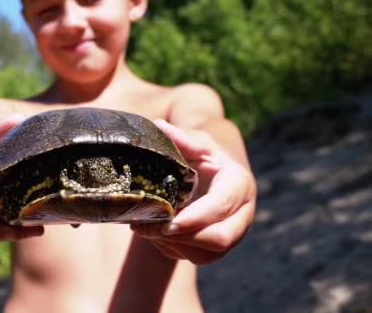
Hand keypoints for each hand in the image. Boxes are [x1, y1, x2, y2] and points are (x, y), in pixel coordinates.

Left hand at [131, 119, 256, 264]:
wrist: (217, 170)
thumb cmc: (206, 154)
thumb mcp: (198, 142)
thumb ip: (182, 138)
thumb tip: (158, 126)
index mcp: (240, 183)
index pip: (222, 206)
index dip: (196, 218)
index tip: (168, 223)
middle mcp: (242, 213)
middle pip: (222, 238)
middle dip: (184, 237)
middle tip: (148, 228)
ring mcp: (232, 233)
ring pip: (209, 254)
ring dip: (174, 245)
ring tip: (143, 228)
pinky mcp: (218, 247)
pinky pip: (198, 258)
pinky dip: (173, 249)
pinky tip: (152, 233)